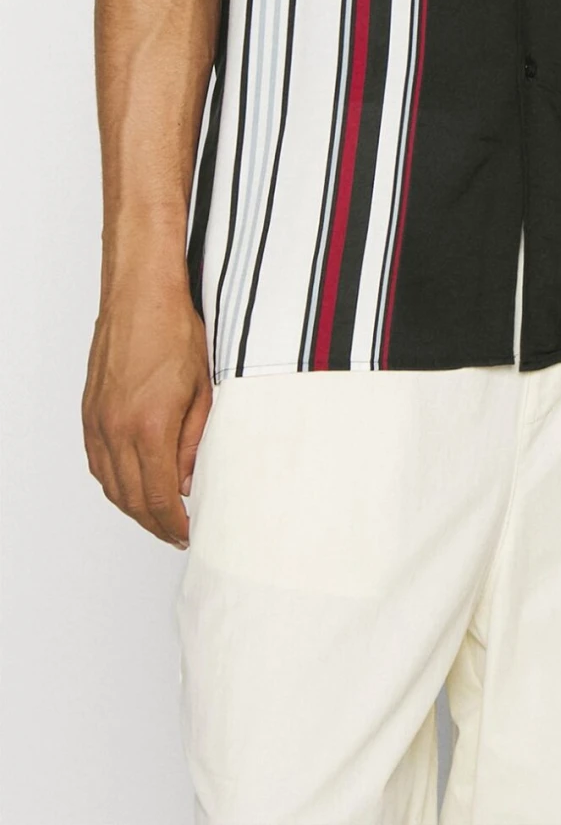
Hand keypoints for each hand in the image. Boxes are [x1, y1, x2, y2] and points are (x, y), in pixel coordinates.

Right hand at [83, 265, 211, 547]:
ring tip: (156, 515)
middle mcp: (117, 430)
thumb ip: (194, 439)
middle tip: (174, 531)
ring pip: (110, 485)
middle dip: (154, 523)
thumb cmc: (175, 331)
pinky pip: (97, 463)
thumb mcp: (203, 387)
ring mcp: (98, 423)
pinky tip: (131, 486)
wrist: (139, 296)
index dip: (173, 523)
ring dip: (133, 507)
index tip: (186, 532)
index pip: (159, 496)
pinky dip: (114, 483)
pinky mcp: (89, 413)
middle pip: (132, 499)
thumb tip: (186, 478)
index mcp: (150, 427)